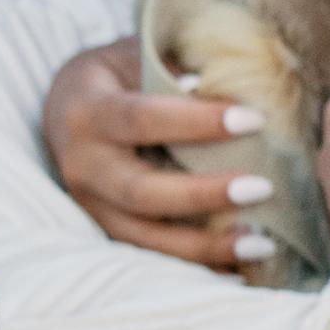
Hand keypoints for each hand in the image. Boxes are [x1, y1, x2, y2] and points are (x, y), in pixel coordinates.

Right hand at [40, 37, 267, 265]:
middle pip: (141, 191)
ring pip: (144, 236)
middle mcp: (82, 165)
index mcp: (88, 112)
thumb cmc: (120, 75)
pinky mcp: (105, 230)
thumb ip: (181, 71)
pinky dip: (195, 266)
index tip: (255, 120)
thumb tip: (246, 88)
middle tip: (262, 189)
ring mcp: (90, 205)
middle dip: (203, 194)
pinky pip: (150, 256)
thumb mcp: (141, 58)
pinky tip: (238, 271)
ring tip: (261, 245)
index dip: (197, 122)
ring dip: (204, 245)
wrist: (66, 108)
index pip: (142, 119)